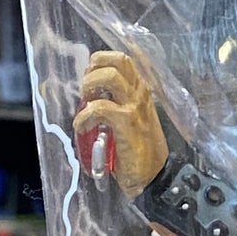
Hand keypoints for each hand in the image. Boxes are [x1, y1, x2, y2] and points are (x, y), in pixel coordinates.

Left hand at [74, 51, 167, 197]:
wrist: (155, 176)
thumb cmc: (141, 151)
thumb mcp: (133, 120)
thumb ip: (119, 105)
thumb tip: (93, 98)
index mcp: (141, 91)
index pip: (125, 59)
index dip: (103, 59)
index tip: (90, 75)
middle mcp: (140, 93)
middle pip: (119, 59)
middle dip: (95, 68)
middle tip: (87, 88)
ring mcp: (135, 106)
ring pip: (109, 76)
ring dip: (90, 85)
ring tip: (84, 103)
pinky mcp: (126, 123)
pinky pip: (99, 108)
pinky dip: (84, 116)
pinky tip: (81, 127)